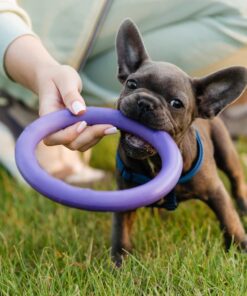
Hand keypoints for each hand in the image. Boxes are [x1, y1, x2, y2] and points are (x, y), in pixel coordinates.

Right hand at [4, 36, 117, 150]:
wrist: (56, 80)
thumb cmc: (58, 77)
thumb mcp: (65, 79)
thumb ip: (71, 95)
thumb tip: (80, 111)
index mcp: (47, 117)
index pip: (54, 136)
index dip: (70, 134)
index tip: (84, 122)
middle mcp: (54, 130)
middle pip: (70, 143)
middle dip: (90, 136)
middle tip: (110, 126)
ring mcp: (65, 134)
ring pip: (80, 145)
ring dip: (96, 138)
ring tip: (112, 127)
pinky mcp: (75, 133)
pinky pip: (86, 141)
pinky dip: (97, 136)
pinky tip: (107, 126)